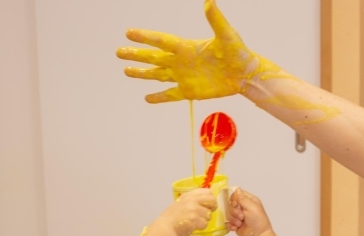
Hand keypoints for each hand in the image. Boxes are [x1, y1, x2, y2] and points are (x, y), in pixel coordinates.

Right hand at [116, 0, 276, 102]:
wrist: (246, 74)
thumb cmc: (238, 52)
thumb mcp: (227, 35)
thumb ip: (216, 19)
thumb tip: (209, 1)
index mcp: (187, 47)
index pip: (160, 41)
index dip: (145, 37)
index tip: (129, 33)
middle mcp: (181, 61)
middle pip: (153, 58)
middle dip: (136, 55)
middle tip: (118, 51)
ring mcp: (184, 77)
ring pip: (157, 75)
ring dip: (141, 74)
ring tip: (126, 71)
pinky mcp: (189, 91)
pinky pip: (170, 95)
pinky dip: (159, 97)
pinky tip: (147, 98)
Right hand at [159, 189, 216, 235]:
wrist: (166, 227)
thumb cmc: (172, 217)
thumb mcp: (180, 203)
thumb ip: (192, 201)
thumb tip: (205, 202)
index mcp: (188, 195)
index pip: (207, 191)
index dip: (210, 198)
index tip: (208, 203)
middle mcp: (192, 201)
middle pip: (212, 200)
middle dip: (212, 207)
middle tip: (207, 212)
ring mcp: (194, 210)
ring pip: (209, 214)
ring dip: (204, 219)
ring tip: (194, 222)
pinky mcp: (195, 220)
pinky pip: (205, 224)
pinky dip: (200, 227)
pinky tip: (193, 226)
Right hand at [226, 188, 271, 235]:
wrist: (257, 235)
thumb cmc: (258, 220)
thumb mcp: (251, 206)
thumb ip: (242, 198)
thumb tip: (237, 189)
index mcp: (248, 200)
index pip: (236, 194)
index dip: (233, 199)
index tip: (236, 204)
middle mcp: (242, 207)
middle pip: (230, 204)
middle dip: (234, 211)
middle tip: (241, 217)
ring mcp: (238, 215)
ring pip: (228, 213)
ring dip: (233, 219)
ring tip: (240, 223)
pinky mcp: (234, 223)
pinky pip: (227, 222)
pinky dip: (231, 225)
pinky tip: (236, 227)